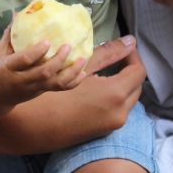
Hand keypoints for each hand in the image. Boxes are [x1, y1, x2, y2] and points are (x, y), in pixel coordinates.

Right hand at [0, 26, 87, 104]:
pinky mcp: (41, 92)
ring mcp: (33, 88)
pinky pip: (60, 89)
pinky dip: (73, 82)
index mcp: (8, 67)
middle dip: (58, 60)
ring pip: (55, 83)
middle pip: (43, 73)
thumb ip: (10, 35)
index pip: (24, 60)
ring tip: (82, 59)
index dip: (37, 52)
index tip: (47, 41)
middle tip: (68, 46)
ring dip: (71, 72)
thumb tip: (17, 13)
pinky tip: (83, 72)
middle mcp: (21, 80)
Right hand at [0, 39, 146, 152]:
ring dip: (121, 83)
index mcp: (115, 95)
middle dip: (128, 69)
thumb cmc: (52, 92)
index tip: (122, 47)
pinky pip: (119, 109)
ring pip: (128, 98)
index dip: (132, 56)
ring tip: (103, 70)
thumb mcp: (80, 66)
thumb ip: (108, 52)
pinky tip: (96, 87)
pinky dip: (114, 96)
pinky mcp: (104, 131)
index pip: (139, 71)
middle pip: (136, 85)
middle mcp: (120, 113)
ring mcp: (113, 125)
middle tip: (113, 57)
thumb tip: (131, 41)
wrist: (33, 128)